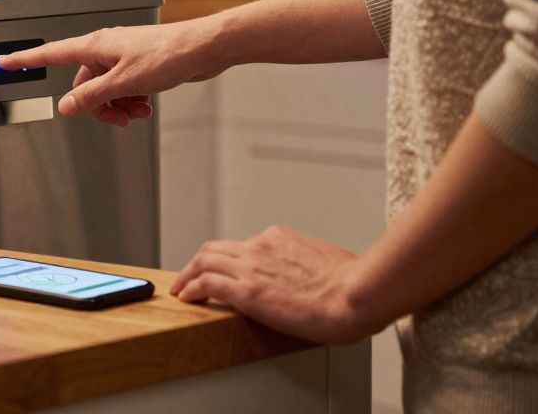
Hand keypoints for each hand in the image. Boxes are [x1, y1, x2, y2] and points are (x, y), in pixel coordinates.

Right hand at [0, 21, 223, 126]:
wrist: (202, 49)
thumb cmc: (168, 54)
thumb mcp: (125, 82)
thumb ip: (92, 97)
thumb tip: (67, 107)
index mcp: (95, 46)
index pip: (51, 53)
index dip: (25, 59)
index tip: (3, 61)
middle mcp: (104, 50)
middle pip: (83, 85)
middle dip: (98, 106)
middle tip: (118, 117)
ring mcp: (121, 58)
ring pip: (104, 90)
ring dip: (118, 106)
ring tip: (138, 110)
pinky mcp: (136, 66)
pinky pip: (121, 89)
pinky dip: (130, 101)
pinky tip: (145, 105)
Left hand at [170, 226, 382, 343]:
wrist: (357, 294)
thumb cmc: (354, 285)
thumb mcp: (327, 263)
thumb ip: (309, 266)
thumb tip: (312, 280)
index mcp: (280, 239)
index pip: (244, 245)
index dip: (228, 259)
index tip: (224, 270)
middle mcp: (261, 246)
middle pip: (215, 249)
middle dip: (198, 263)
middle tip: (188, 277)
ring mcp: (252, 266)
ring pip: (204, 261)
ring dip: (187, 275)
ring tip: (180, 289)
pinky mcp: (247, 291)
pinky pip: (206, 283)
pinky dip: (191, 288)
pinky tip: (186, 298)